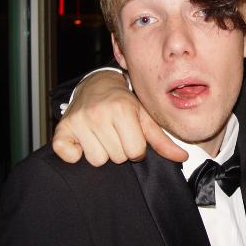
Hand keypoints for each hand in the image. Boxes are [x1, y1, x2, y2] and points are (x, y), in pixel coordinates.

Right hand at [52, 70, 187, 165]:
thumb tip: (182, 157)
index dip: (136, 147)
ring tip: (103, 134)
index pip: (135, 152)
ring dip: (101, 151)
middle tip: (116, 132)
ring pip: (97, 160)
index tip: (132, 134)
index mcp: (122, 110)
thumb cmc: (125, 103)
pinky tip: (81, 142)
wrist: (98, 85)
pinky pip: (67, 154)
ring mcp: (79, 121)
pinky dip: (73, 154)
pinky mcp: (62, 127)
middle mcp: (98, 114)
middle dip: (119, 149)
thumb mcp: (145, 117)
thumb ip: (162, 140)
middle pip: (116, 157)